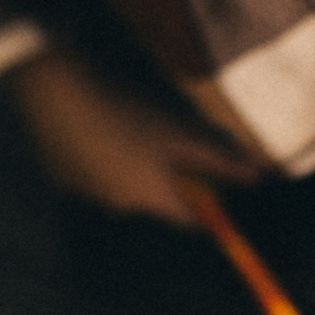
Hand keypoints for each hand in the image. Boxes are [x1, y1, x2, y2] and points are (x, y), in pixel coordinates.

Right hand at [4, 49, 258, 225]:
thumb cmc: (126, 112)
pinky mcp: (63, 179)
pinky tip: (99, 127)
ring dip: (132, 167)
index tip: (213, 187)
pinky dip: (101, 159)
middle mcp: (120, 208)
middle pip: (157, 201)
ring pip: (123, 187)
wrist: (55, 94)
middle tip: (168, 139)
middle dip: (168, 179)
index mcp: (152, 200)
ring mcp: (87, 195)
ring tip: (130, 126)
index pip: (192, 220)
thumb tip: (259, 178)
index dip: (208, 206)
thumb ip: (219, 161)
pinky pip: (93, 175)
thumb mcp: (179, 133)